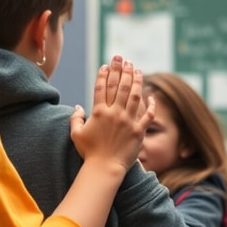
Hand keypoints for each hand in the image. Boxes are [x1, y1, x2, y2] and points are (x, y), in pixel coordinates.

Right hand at [70, 55, 154, 172]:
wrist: (104, 169)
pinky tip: (152, 95)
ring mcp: (128, 121)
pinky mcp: (139, 131)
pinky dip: (151, 105)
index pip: (101, 87)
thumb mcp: (76, 134)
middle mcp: (115, 113)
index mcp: (99, 112)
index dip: (104, 74)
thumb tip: (78, 107)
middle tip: (122, 58)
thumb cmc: (88, 153)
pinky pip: (148, 115)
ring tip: (136, 68)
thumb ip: (75, 118)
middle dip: (120, 69)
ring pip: (134, 95)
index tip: (106, 64)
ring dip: (135, 80)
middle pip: (119, 86)